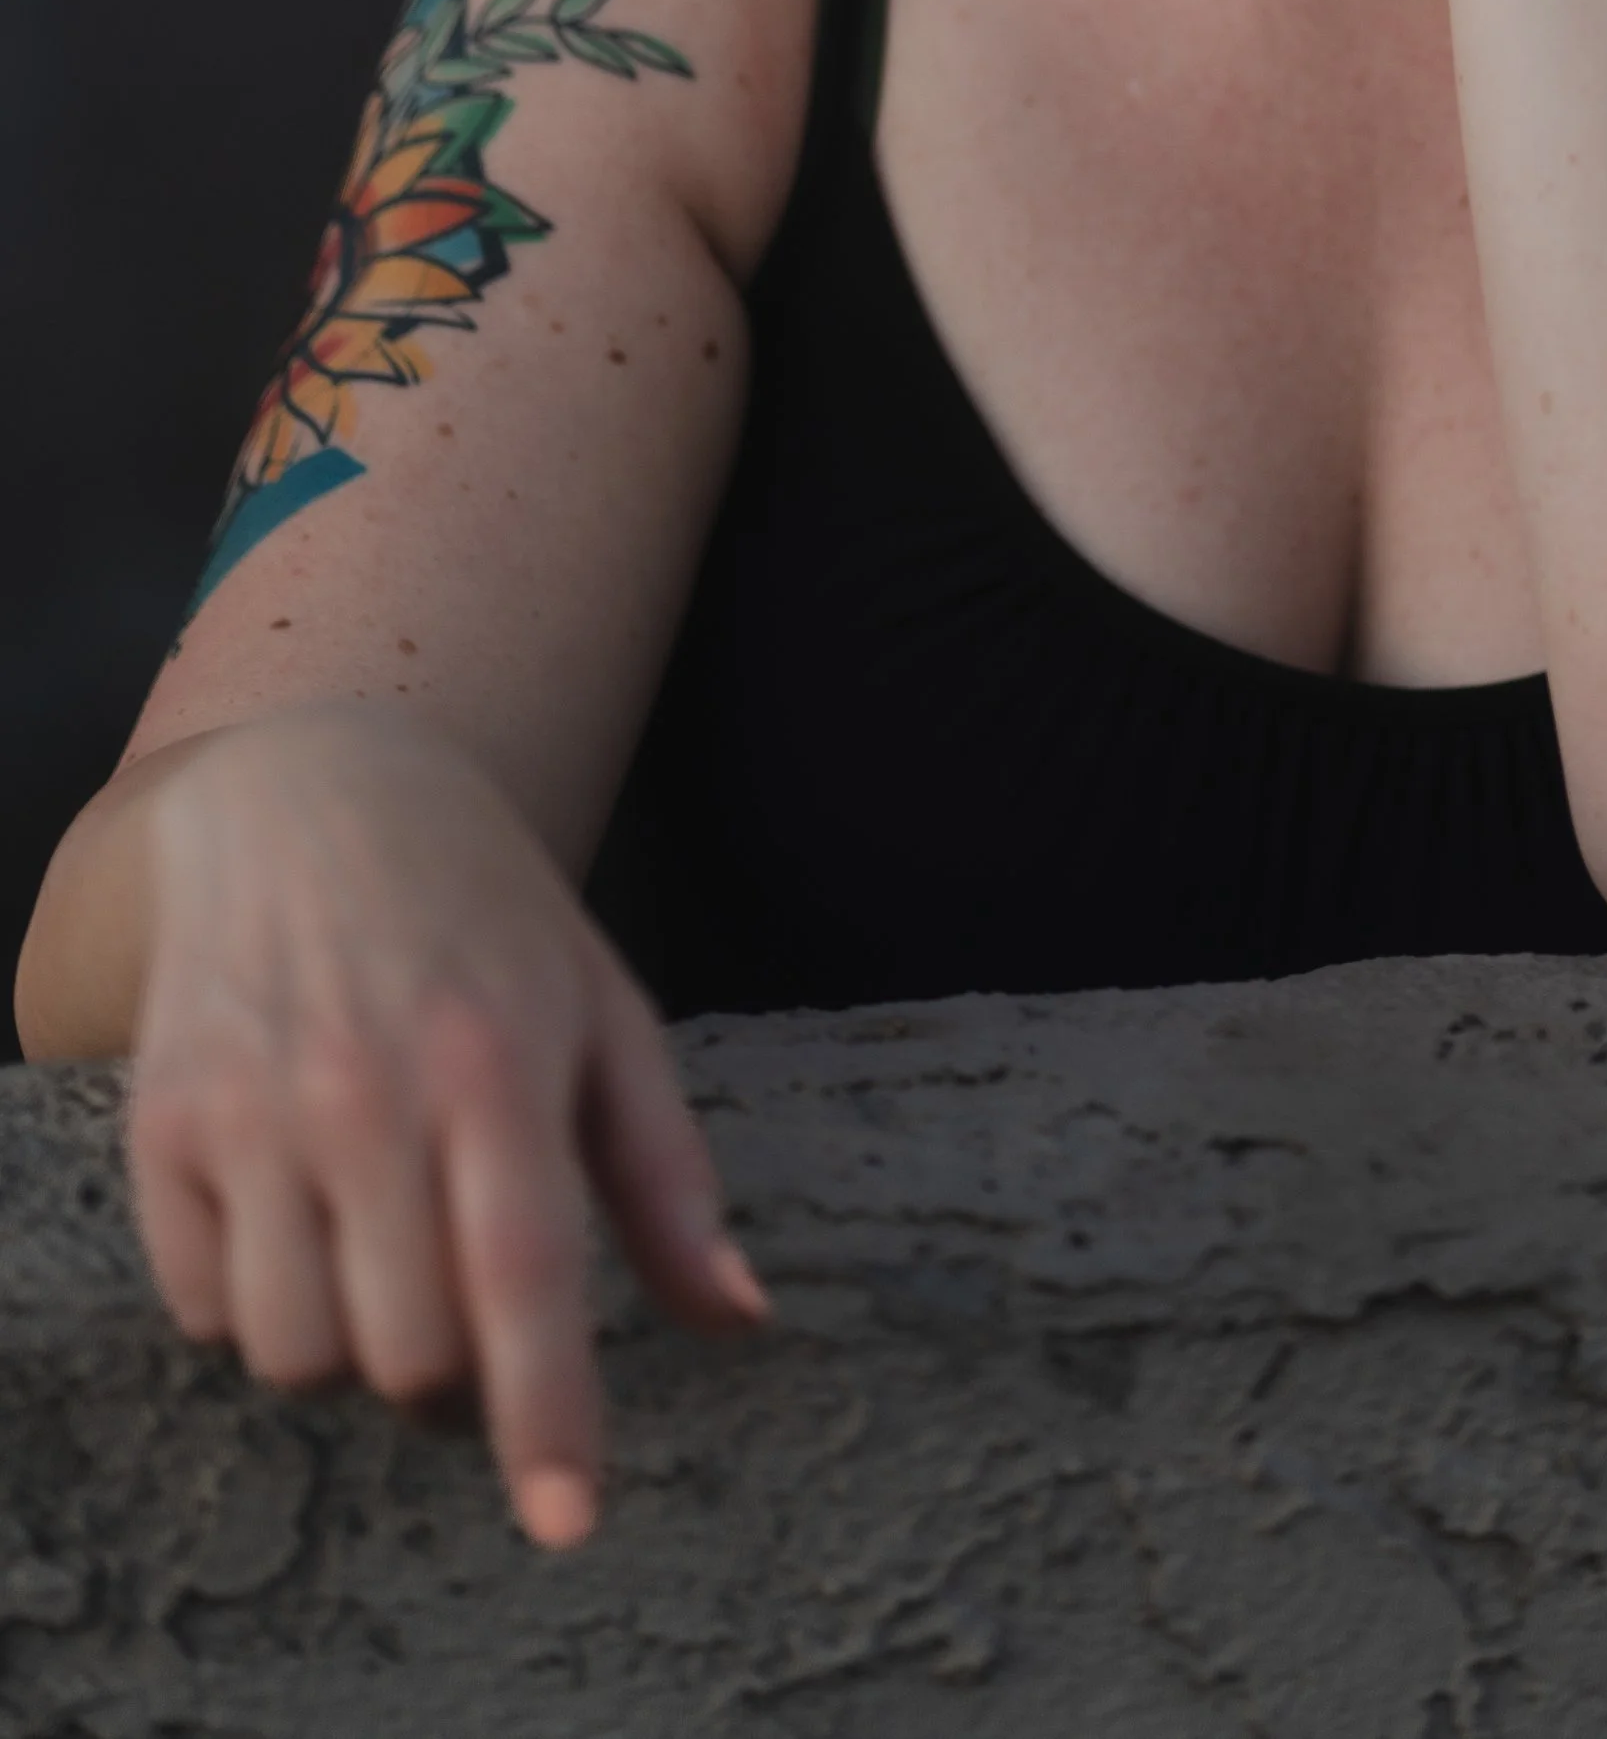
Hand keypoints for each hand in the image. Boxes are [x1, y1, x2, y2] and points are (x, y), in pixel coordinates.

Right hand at [122, 705, 764, 1548]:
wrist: (309, 790)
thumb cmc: (483, 917)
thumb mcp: (602, 1008)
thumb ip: (667, 1172)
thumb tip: (741, 1319)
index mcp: (498, 1056)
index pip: (525, 1270)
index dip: (546, 1410)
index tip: (567, 1520)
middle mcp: (367, 1086)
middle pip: (408, 1348)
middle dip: (449, 1368)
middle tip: (460, 1284)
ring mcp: (253, 1104)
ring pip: (299, 1353)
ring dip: (348, 1348)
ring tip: (376, 1244)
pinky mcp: (161, 1119)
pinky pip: (205, 1310)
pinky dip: (255, 1301)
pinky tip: (293, 1207)